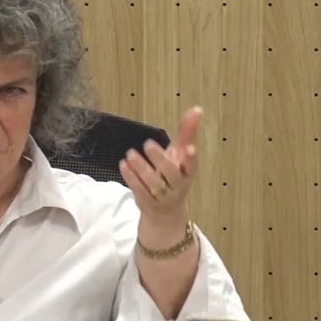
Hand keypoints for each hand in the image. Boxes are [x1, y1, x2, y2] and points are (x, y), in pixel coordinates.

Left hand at [119, 106, 201, 220]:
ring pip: (153, 184)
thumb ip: (186, 132)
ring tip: (130, 154)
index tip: (191, 148)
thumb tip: (197, 109)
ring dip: (141, 169)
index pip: (192, 166)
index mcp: (187, 173)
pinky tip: (124, 165)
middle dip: (160, 160)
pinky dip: (131, 178)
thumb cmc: (173, 175)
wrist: (166, 211)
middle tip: (148, 144)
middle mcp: (177, 186)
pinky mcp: (148, 203)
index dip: (192, 159)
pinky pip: (139, 191)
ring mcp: (162, 196)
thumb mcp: (180, 154)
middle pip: (171, 174)